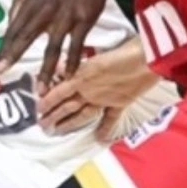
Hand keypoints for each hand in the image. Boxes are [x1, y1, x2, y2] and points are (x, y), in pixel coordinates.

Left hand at [0, 0, 110, 87]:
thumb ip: (18, 3)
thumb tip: (8, 24)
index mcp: (31, 2)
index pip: (14, 28)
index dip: (5, 47)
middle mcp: (45, 10)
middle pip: (26, 35)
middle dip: (13, 54)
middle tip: (3, 72)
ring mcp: (65, 16)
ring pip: (53, 47)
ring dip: (46, 70)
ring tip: (41, 89)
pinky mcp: (83, 20)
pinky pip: (76, 45)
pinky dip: (72, 61)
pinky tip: (69, 75)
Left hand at [37, 38, 158, 141]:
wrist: (149, 59)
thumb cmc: (125, 48)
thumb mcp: (96, 52)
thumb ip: (76, 61)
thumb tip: (59, 67)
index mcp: (83, 75)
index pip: (59, 90)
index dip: (47, 100)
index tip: (37, 108)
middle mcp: (91, 90)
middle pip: (67, 106)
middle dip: (53, 116)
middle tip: (42, 125)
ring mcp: (105, 99)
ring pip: (83, 114)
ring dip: (69, 123)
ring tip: (57, 131)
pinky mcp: (120, 103)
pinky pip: (110, 119)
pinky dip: (104, 129)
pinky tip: (99, 139)